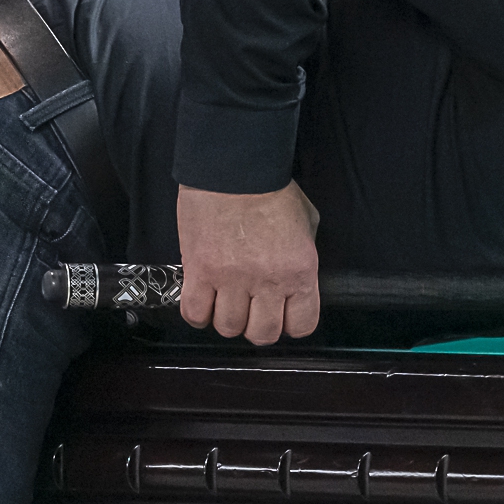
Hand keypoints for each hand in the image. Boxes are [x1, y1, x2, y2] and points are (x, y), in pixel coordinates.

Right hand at [175, 182, 321, 343]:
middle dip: (257, 327)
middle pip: (262, 334)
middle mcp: (268, 282)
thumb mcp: (308, 223)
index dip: (290, 324)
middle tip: (251, 310)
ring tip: (225, 301)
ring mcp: (231, 280)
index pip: (302, 325)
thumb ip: (303, 257)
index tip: (281, 315)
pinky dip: (198, 314)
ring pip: (227, 328)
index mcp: (300, 271)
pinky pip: (195, 313)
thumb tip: (295, 280)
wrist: (233, 168)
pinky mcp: (198, 271)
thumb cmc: (273, 191)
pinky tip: (203, 299)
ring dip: (226, 319)